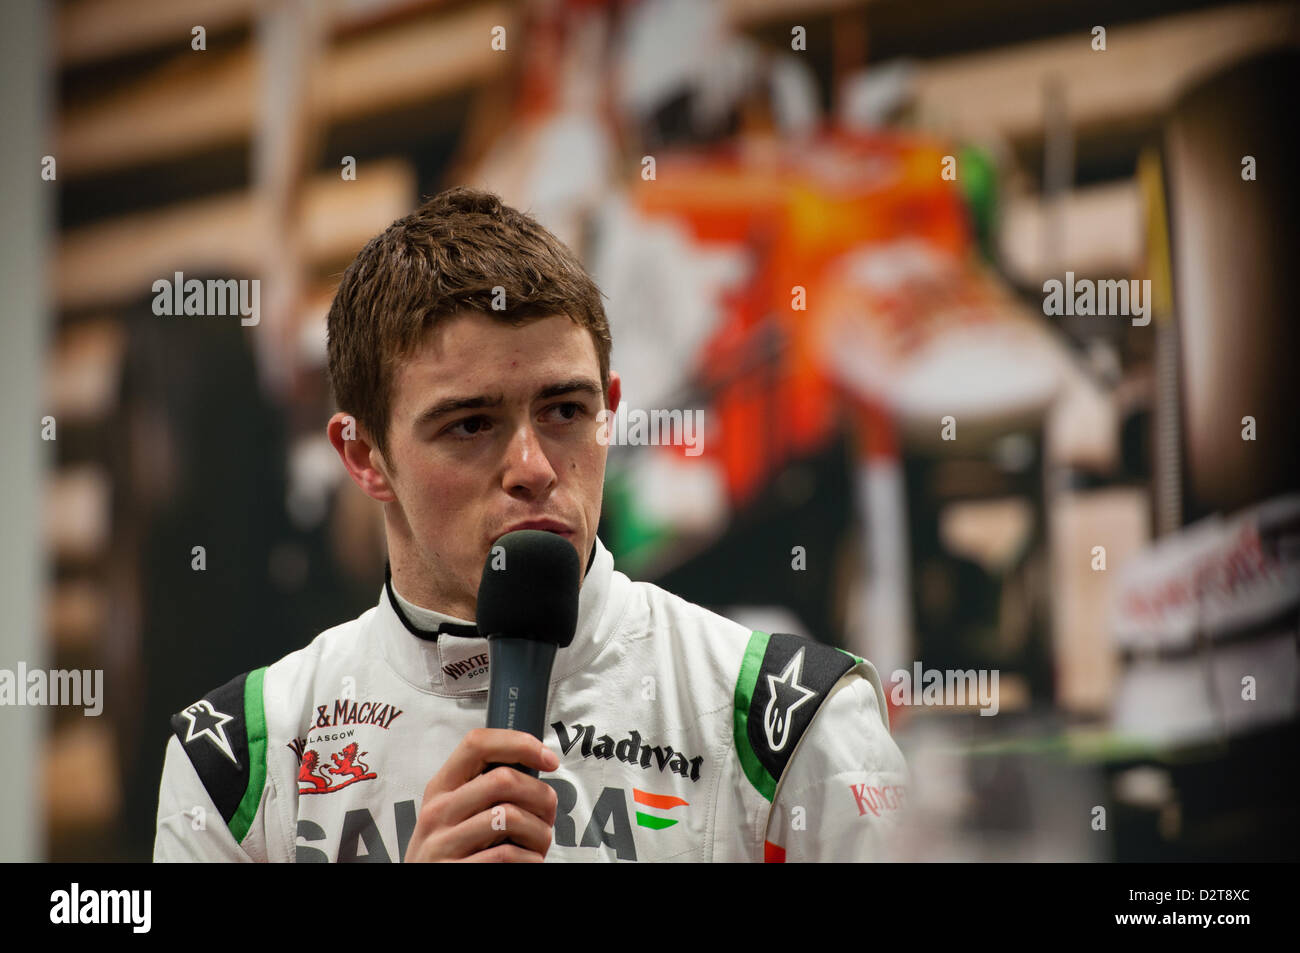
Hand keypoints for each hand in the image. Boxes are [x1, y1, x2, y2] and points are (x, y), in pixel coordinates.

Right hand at [404, 728, 559, 861]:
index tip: (547, 759)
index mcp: (441, 788)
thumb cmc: (450, 853)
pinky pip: (506, 855)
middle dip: (540, 795)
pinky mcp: (454, 872)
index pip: (477, 744)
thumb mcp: (453, 813)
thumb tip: (533, 769)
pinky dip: (530, 859)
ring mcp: (443, 844)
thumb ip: (482, 790)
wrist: (420, 891)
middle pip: (503, 779)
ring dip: (539, 832)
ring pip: (509, 817)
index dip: (520, 744)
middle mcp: (438, 812)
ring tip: (538, 842)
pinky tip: (528, 861)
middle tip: (548, 813)